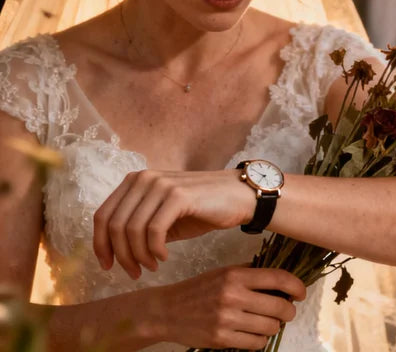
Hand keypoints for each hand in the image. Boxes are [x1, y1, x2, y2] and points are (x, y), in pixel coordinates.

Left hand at [94, 169, 256, 277]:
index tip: (107, 266)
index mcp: (135, 181)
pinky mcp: (178, 196)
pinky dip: (154, 250)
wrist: (240, 197)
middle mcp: (144, 178)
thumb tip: (111, 250)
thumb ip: (138, 225)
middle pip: (113, 226)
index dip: (100, 245)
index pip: (102, 216)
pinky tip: (164, 257)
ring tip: (151, 267)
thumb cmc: (202, 209)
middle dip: (121, 255)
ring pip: (132, 230)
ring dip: (138, 256)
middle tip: (134, 273)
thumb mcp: (163, 216)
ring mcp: (161, 185)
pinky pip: (154, 231)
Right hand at [142, 265, 306, 349]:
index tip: (302, 293)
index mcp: (236, 276)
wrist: (166, 311)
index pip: (278, 279)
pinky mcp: (221, 339)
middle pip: (280, 307)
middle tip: (286, 312)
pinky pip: (256, 343)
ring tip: (267, 322)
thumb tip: (281, 280)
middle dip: (288, 311)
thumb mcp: (224, 272)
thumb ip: (250, 274)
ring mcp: (227, 319)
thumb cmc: (198, 290)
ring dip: (274, 326)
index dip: (297, 286)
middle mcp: (233, 296)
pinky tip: (254, 334)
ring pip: (270, 327)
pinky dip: (260, 340)